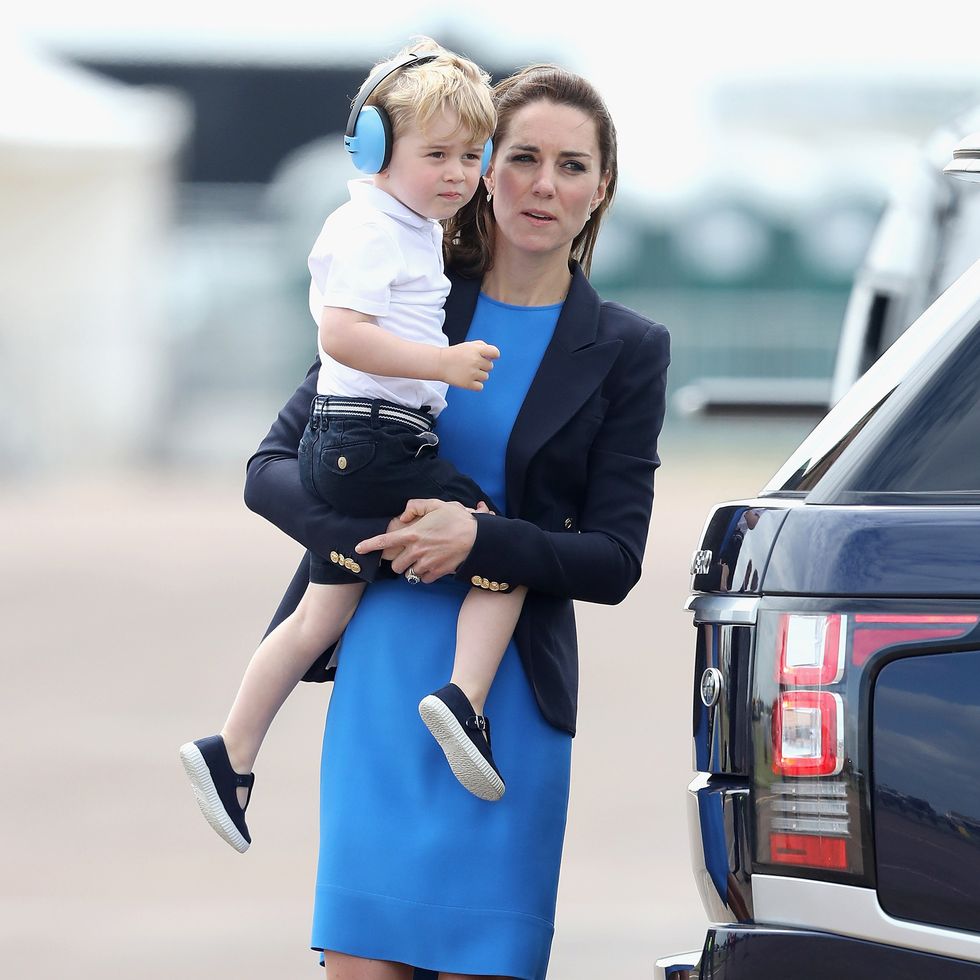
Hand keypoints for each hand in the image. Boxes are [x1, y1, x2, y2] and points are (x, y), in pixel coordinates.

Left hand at [356, 499, 488, 581]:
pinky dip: (425, 574)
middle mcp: (416, 550)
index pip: (384, 541)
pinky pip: (423, 579)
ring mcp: (426, 563)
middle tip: (409, 554)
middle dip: (400, 561)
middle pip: (396, 565)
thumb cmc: (457, 519)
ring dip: (412, 568)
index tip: (359, 548)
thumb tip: (403, 516)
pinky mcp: (436, 573)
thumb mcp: (436, 504)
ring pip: (409, 573)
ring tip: (423, 560)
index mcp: (412, 533)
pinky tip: (433, 565)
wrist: (477, 537)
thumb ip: (416, 507)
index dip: (369, 545)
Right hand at [438, 340, 499, 390]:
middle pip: (490, 367)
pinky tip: (467, 379)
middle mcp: (475, 361)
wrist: (439, 363)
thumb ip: (483, 347)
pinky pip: (480, 387)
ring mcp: (472, 373)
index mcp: (477, 350)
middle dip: (482, 366)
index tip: (488, 357)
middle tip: (470, 364)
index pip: (495, 353)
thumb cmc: (456, 354)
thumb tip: (494, 356)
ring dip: (479, 376)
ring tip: (467, 372)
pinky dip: (475, 385)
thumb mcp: (468, 345)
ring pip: (485, 377)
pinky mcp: (468, 383)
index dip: (494, 356)